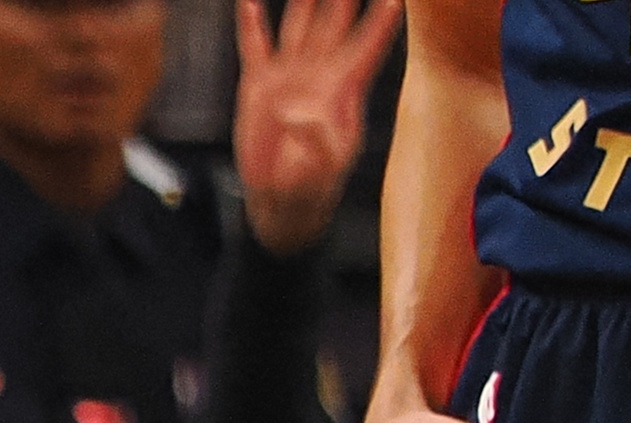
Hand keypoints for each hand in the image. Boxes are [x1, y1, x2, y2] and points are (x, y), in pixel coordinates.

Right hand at [231, 0, 401, 259]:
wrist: (281, 195)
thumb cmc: (313, 182)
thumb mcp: (325, 166)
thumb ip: (316, 138)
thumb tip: (293, 111)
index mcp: (346, 87)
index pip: (369, 43)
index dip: (382, 19)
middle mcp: (320, 72)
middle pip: (335, 21)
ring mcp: (290, 74)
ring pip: (300, 24)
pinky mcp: (259, 85)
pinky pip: (256, 47)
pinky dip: (251, 23)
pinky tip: (248, 2)